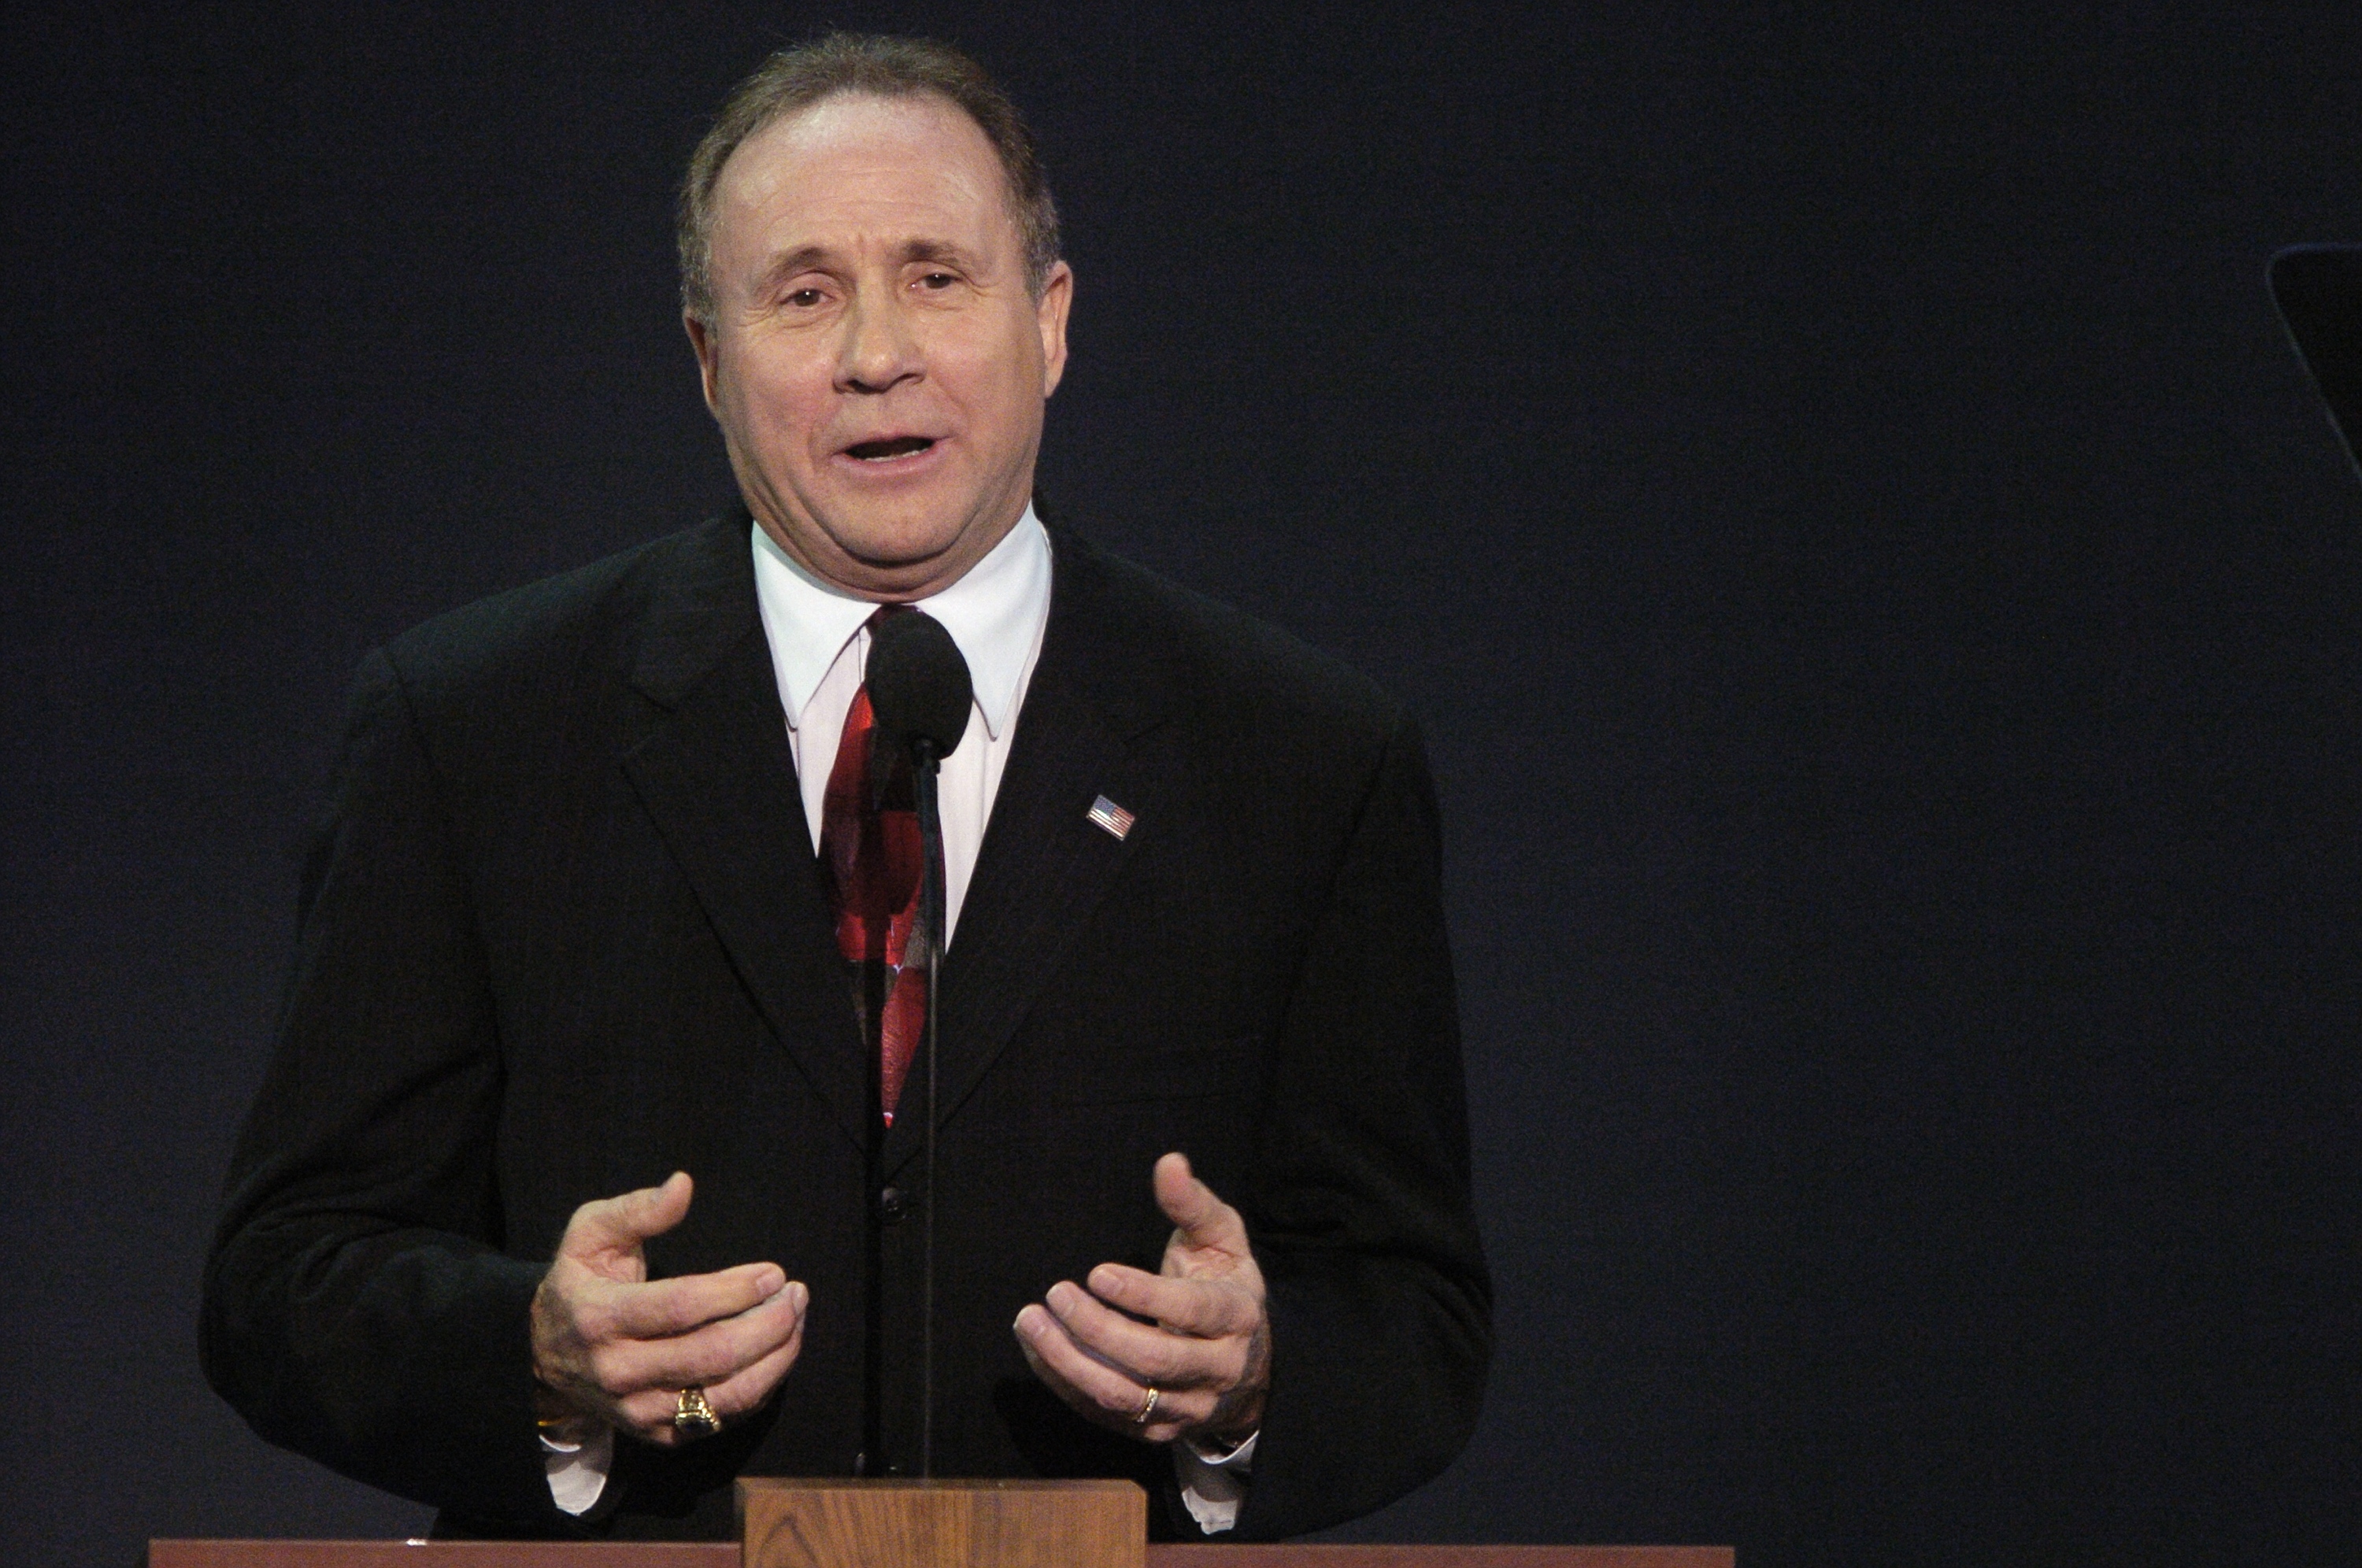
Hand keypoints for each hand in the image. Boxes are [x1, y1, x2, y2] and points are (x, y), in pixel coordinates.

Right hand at [529, 1171, 807, 1445]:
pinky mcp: (657, 1432)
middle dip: (766, 1325)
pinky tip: (777, 1351)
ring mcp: (637, 1409)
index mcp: (599, 1317)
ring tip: (796, 1319)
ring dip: (774, 1357)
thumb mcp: (590, 1233)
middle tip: (796, 1294)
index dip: (733, 1292)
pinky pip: (722, 1417)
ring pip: (723, 1396)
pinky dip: (760, 1385)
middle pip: (709, 1356)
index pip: (679, 1308)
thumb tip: (683, 1185)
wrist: (543, 1355)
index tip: (773, 1274)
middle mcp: (617, 1371)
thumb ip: (637, 1210)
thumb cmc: (579, 1282)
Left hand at [1013, 1152, 1270, 1446]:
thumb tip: (1169, 1162)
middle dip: (1097, 1329)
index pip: (1192, 1312)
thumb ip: (1193, 1204)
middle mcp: (1217, 1368)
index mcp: (1236, 1315)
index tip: (1096, 1273)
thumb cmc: (1223, 1283)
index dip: (1144, 1296)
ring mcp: (1187, 1405)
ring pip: (1123, 1397)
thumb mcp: (1221, 1239)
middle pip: (1153, 1361)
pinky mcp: (1157, 1429)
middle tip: (1055, 1293)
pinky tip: (1038, 1347)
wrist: (1249, 1364)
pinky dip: (1065, 1382)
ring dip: (1069, 1361)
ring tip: (1030, 1321)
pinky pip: (1104, 1414)